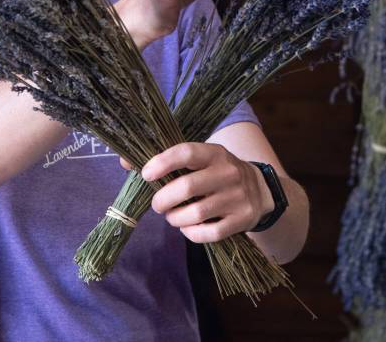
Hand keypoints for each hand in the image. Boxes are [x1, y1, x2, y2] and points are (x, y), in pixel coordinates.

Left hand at [139, 142, 274, 243]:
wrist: (261, 190)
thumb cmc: (217, 173)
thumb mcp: (201, 160)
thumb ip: (166, 160)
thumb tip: (124, 162)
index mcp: (215, 153)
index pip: (186, 152)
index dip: (162, 162)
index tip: (146, 174)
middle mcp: (228, 172)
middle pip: (188, 187)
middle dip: (164, 199)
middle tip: (157, 205)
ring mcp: (237, 197)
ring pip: (196, 214)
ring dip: (176, 219)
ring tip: (172, 217)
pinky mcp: (242, 220)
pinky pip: (209, 234)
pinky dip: (191, 234)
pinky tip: (188, 227)